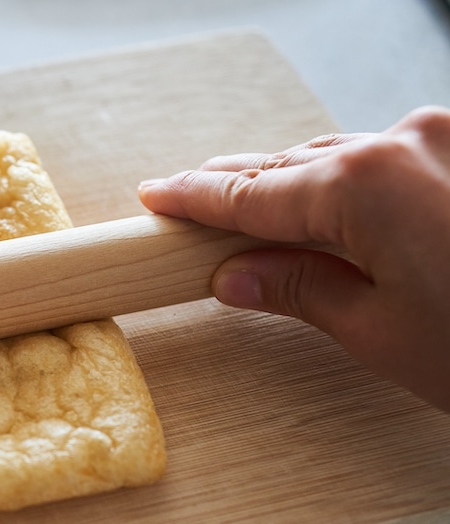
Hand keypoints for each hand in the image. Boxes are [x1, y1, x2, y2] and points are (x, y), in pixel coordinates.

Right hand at [138, 106, 449, 411]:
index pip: (252, 191)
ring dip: (297, 184)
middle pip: (295, 164)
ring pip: (344, 157)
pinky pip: (390, 157)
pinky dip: (350, 182)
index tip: (158, 196)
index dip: (196, 198)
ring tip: (249, 208)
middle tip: (190, 200)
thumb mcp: (379, 332)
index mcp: (366, 184)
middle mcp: (407, 140)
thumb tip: (235, 275)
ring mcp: (449, 137)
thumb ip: (298, 288)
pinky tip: (328, 205)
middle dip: (240, 186)